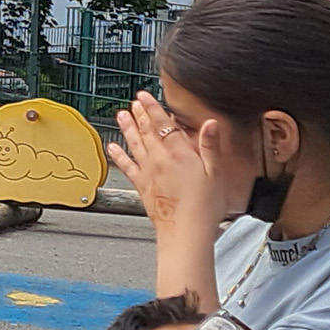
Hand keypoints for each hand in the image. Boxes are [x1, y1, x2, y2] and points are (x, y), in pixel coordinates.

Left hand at [108, 90, 245, 233]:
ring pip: (134, 144)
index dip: (153, 108)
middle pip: (147, 131)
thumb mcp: (217, 174)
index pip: (163, 124)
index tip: (145, 96)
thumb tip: (211, 123)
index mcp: (180, 154)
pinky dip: (118, 155)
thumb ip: (211, 146)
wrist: (185, 233)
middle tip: (133, 102)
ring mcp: (148, 173)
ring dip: (127, 128)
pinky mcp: (142, 186)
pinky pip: (126, 166)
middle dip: (140, 114)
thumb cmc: (204, 208)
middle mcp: (160, 160)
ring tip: (121, 116)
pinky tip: (112, 148)